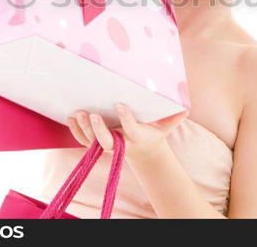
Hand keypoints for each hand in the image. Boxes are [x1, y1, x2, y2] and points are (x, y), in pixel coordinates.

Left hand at [66, 104, 189, 163]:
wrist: (143, 151)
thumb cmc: (153, 133)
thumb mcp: (165, 127)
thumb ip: (174, 118)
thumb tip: (186, 108)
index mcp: (136, 137)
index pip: (130, 128)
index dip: (125, 118)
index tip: (119, 104)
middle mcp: (120, 143)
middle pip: (106, 141)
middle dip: (97, 129)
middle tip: (91, 114)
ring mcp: (107, 145)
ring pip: (92, 141)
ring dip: (83, 129)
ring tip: (77, 114)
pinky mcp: (97, 143)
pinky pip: (84, 140)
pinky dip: (76, 131)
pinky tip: (70, 118)